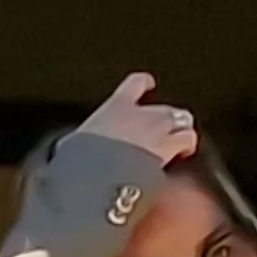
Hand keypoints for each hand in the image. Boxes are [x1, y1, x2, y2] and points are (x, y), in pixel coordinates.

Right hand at [75, 71, 198, 167]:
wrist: (101, 173)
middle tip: (166, 129)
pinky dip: (188, 145)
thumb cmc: (82, 158)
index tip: (147, 84)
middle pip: (164, 108)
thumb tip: (69, 151)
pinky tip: (186, 152)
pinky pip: (188, 140)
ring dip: (182, 130)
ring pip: (182, 120)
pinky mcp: (170, 147)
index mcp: (115, 107)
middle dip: (167, 118)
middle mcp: (141, 113)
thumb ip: (80, 143)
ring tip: (182, 141)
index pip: (135, 84)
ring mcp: (158, 129)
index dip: (143, 84)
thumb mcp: (73, 145)